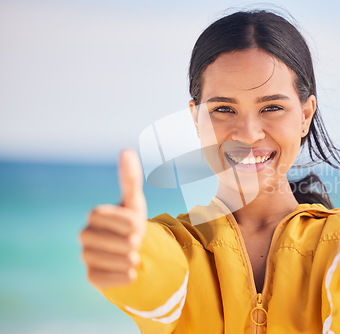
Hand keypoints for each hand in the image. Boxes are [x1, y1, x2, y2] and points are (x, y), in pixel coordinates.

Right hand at [79, 149, 146, 288]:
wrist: (133, 251)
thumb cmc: (132, 223)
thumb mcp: (134, 202)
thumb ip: (130, 178)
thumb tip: (126, 150)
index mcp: (95, 215)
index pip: (110, 218)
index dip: (127, 223)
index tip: (136, 226)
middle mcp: (85, 235)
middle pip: (110, 241)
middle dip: (130, 242)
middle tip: (136, 243)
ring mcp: (86, 256)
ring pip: (108, 261)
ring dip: (129, 260)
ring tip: (135, 257)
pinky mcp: (91, 276)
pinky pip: (104, 279)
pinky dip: (123, 277)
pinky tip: (131, 272)